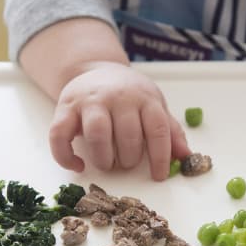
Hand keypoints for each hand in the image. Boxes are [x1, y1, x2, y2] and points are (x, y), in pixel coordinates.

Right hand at [49, 62, 190, 180]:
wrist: (97, 69)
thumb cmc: (131, 95)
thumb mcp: (155, 106)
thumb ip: (170, 130)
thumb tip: (186, 156)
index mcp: (145, 98)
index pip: (157, 129)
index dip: (160, 156)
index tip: (159, 176)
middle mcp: (119, 97)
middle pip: (128, 134)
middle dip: (130, 158)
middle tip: (128, 164)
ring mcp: (90, 101)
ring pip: (97, 133)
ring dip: (104, 158)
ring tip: (108, 164)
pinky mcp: (65, 107)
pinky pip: (59, 134)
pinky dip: (66, 156)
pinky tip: (79, 165)